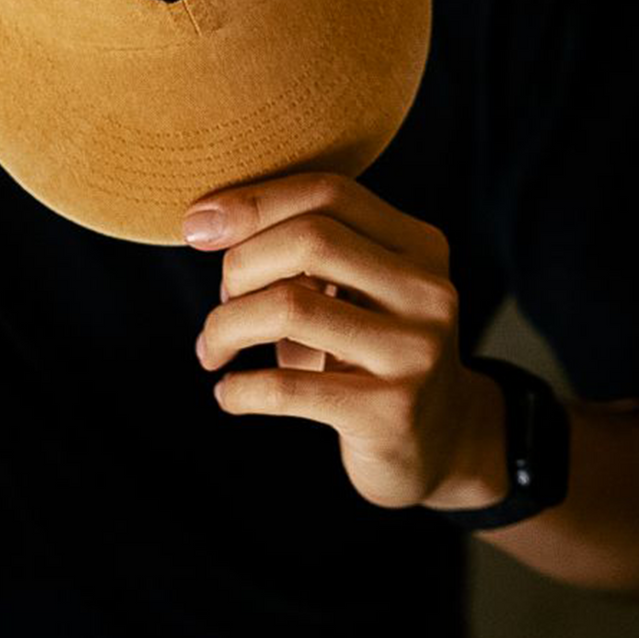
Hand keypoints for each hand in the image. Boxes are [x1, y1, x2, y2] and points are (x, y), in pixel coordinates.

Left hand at [186, 171, 490, 510]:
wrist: (442, 444)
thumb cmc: (371, 352)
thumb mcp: (356, 291)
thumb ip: (305, 251)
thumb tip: (207, 223)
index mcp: (419, 245)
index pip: (328, 193)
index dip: (254, 201)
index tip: (196, 225)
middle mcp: (427, 291)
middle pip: (310, 239)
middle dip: (239, 264)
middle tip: (220, 301)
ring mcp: (414, 352)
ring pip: (290, 307)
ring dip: (226, 325)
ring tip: (211, 348)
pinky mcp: (390, 413)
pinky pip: (288, 388)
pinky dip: (241, 388)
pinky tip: (228, 393)